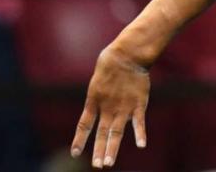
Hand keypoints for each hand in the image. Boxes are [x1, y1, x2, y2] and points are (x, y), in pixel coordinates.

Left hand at [71, 45, 150, 167]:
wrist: (127, 54)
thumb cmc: (111, 62)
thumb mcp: (97, 79)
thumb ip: (99, 94)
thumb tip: (98, 102)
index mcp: (94, 100)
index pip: (84, 125)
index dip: (79, 140)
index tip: (75, 153)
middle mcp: (107, 107)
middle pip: (102, 133)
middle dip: (99, 150)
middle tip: (98, 165)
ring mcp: (123, 107)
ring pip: (117, 132)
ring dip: (112, 148)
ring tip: (108, 163)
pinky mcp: (138, 103)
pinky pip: (139, 122)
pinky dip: (140, 134)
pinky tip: (141, 145)